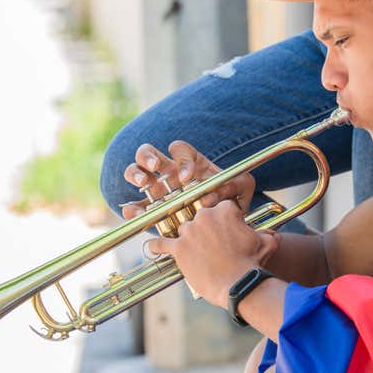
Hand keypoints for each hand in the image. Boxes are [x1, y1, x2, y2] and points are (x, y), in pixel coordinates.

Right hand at [120, 141, 255, 219]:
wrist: (223, 223)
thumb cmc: (231, 199)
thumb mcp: (241, 189)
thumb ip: (235, 185)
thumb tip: (214, 193)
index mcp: (188, 162)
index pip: (179, 149)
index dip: (182, 159)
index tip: (188, 176)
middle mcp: (168, 172)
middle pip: (148, 152)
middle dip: (148, 156)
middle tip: (155, 168)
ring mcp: (157, 189)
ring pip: (135, 171)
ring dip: (136, 174)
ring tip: (144, 184)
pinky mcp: (150, 209)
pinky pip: (134, 206)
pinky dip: (131, 208)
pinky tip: (135, 212)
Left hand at [146, 200, 279, 308]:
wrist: (239, 285)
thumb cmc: (253, 264)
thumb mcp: (266, 243)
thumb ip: (266, 233)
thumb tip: (274, 234)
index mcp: (224, 209)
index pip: (218, 207)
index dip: (221, 222)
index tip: (223, 233)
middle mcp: (204, 216)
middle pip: (198, 218)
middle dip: (203, 230)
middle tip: (209, 245)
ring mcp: (189, 231)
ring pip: (182, 229)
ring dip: (185, 239)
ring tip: (189, 250)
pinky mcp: (178, 249)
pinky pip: (161, 243)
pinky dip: (156, 246)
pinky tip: (153, 248)